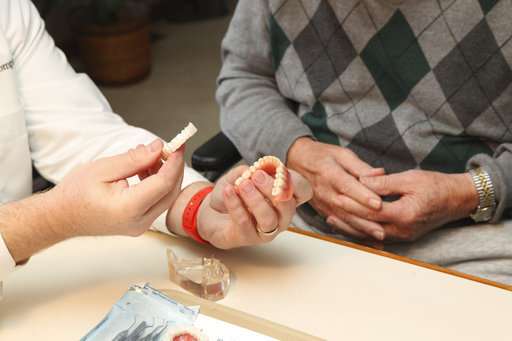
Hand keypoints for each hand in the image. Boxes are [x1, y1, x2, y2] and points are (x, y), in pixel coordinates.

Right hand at [51, 139, 183, 237]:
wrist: (61, 217)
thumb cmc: (75, 195)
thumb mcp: (103, 168)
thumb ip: (134, 159)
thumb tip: (158, 149)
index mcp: (128, 208)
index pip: (163, 183)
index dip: (173, 162)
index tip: (177, 146)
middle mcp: (139, 222)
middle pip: (170, 191)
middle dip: (174, 167)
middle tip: (171, 148)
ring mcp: (141, 226)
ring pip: (166, 196)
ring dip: (165, 174)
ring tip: (150, 156)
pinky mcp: (140, 223)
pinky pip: (157, 201)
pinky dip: (157, 183)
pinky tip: (145, 169)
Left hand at [196, 165, 311, 248]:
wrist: (212, 212)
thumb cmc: (233, 194)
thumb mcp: (242, 175)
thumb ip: (251, 170)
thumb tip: (259, 169)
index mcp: (284, 198)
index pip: (303, 191)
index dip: (295, 181)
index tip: (279, 170)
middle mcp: (280, 217)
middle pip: (287, 206)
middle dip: (273, 188)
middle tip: (257, 176)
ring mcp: (265, 230)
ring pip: (268, 218)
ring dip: (256, 200)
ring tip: (243, 185)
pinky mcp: (247, 238)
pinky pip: (244, 222)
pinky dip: (236, 204)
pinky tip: (228, 191)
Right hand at [287, 137, 385, 239]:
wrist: (297, 162)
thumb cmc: (321, 156)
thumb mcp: (341, 154)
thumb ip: (360, 166)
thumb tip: (379, 174)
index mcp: (329, 173)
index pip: (347, 186)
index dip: (363, 195)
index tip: (378, 203)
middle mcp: (325, 191)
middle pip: (346, 206)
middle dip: (366, 217)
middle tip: (384, 225)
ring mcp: (323, 203)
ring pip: (343, 219)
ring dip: (361, 228)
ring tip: (378, 234)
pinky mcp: (323, 211)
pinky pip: (338, 224)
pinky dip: (352, 231)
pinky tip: (365, 235)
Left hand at [338, 170, 478, 241]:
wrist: (457, 200)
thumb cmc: (436, 185)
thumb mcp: (410, 178)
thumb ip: (384, 182)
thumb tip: (362, 180)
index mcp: (405, 214)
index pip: (371, 211)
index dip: (352, 203)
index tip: (336, 195)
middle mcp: (402, 230)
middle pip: (367, 226)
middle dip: (346, 218)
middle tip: (327, 209)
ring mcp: (402, 236)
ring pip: (370, 235)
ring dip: (350, 227)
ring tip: (331, 220)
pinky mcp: (403, 236)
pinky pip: (377, 237)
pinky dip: (362, 231)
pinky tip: (349, 226)